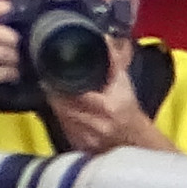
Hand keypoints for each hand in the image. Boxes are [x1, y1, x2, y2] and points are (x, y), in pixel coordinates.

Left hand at [43, 44, 166, 156]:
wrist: (136, 141)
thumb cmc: (129, 109)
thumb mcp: (123, 83)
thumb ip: (113, 61)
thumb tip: (105, 39)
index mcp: (107, 108)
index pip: (72, 94)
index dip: (58, 84)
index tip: (51, 75)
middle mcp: (96, 126)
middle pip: (62, 106)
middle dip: (54, 93)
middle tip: (49, 82)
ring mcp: (88, 140)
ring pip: (61, 118)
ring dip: (57, 106)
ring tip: (56, 95)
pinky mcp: (82, 148)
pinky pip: (65, 129)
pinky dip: (62, 119)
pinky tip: (65, 112)